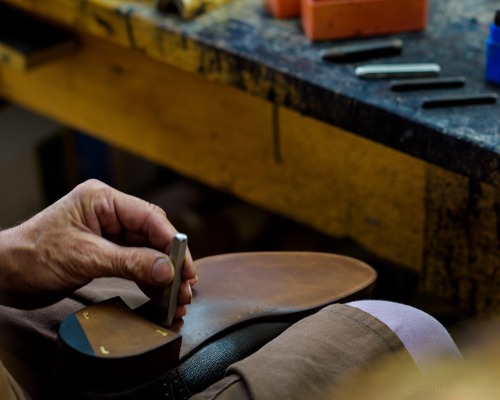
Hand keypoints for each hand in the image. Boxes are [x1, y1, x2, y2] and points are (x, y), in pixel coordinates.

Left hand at [0, 179, 195, 315]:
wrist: (3, 275)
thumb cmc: (32, 256)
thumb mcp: (85, 258)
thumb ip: (130, 263)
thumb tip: (167, 270)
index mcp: (103, 200)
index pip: (149, 218)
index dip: (172, 242)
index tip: (185, 268)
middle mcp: (109, 213)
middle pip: (152, 235)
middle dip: (170, 262)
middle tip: (186, 287)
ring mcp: (107, 233)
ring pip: (147, 251)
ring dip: (162, 274)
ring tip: (177, 297)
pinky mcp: (105, 251)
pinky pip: (134, 263)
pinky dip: (147, 279)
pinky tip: (159, 295)